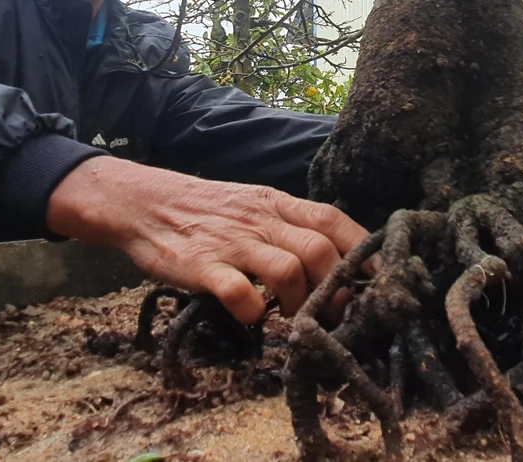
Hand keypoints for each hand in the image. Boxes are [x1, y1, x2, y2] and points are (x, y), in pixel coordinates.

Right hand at [47, 156, 368, 323]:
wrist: (143, 203)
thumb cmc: (206, 211)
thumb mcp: (252, 206)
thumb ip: (288, 227)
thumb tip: (334, 259)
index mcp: (276, 203)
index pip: (333, 219)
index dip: (363, 251)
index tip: (379, 281)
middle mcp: (260, 220)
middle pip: (319, 249)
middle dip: (335, 288)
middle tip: (333, 313)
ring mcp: (232, 242)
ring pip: (288, 270)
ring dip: (299, 303)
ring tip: (292, 319)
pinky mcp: (202, 266)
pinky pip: (239, 292)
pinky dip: (254, 312)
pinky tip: (252, 317)